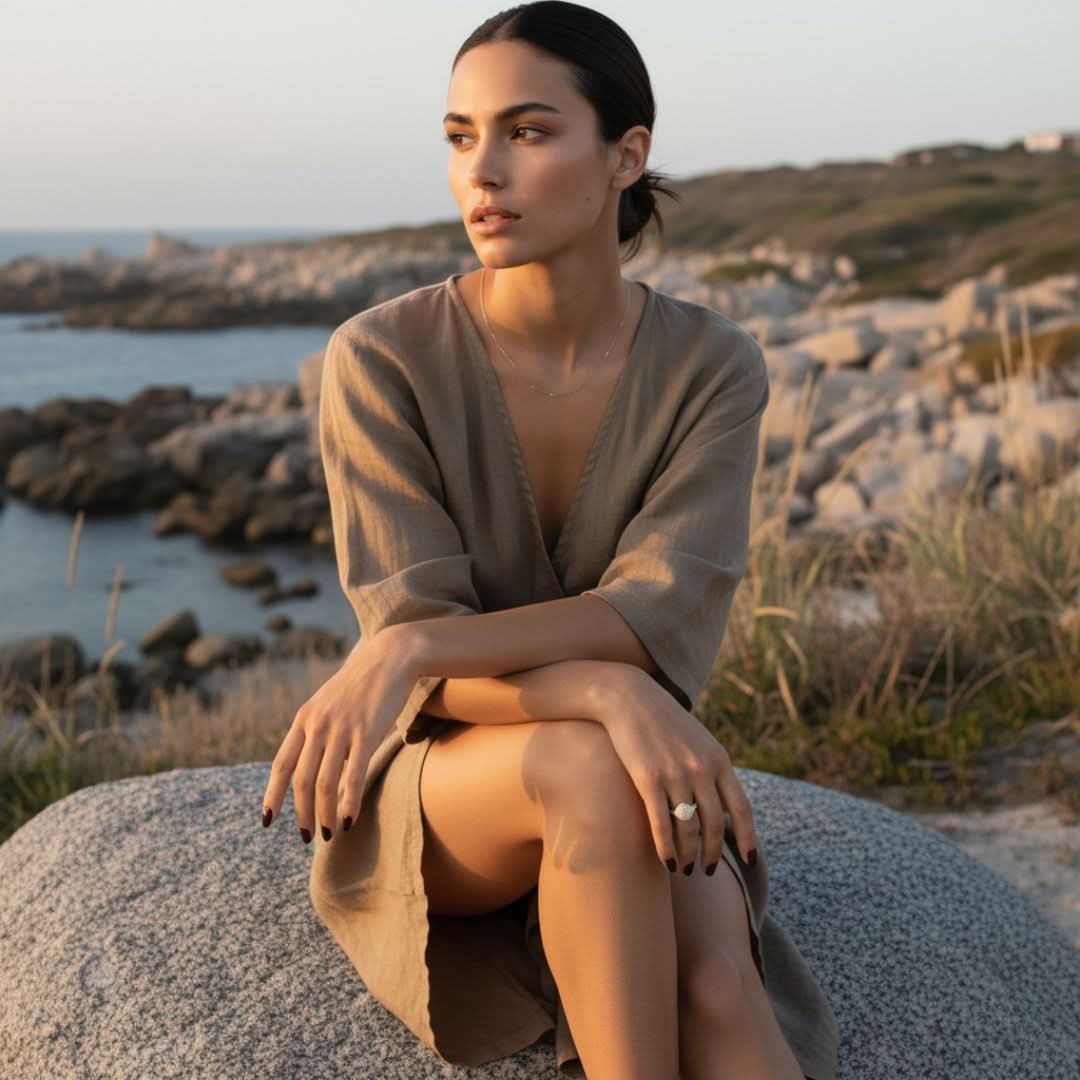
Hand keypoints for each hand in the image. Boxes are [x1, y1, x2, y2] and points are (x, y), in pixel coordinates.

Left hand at [259, 631, 418, 842]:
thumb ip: (316, 731)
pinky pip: (354, 775)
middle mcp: (317, 725)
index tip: (267, 821)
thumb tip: (311, 765)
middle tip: (308, 836)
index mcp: (303, 719)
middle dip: (302, 814)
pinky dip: (349, 802)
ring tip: (330, 834)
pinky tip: (350, 820)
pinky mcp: (367, 732)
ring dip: (325, 814)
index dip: (272, 796)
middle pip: (302, 781)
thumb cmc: (361, 685)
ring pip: (325, 783)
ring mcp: (342, 729)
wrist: (389, 658)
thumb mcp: (328, 704)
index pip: (280, 765)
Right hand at [594, 667, 758, 874]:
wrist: (628, 697)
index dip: (749, 839)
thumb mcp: (698, 740)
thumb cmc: (663, 721)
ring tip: (685, 869)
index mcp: (719, 760)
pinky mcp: (647, 778)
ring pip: (689, 829)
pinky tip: (667, 862)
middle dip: (712, 853)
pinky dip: (667, 848)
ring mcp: (675, 774)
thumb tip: (722, 803)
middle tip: (705, 870)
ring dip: (689, 855)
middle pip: (715, 825)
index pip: (741, 808)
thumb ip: (712, 768)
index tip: (750, 862)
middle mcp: (701, 769)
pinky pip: (662, 824)